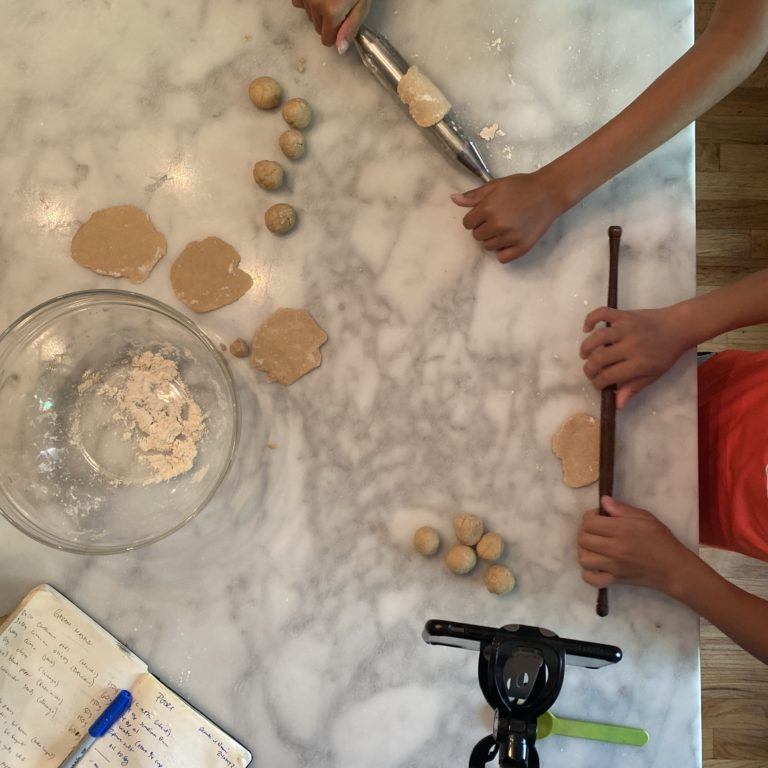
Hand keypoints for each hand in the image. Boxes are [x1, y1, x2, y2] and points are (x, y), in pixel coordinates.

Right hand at [291, 0, 370, 50]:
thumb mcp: (361, 5)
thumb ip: (351, 28)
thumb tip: (340, 49)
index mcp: (331, 12)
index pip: (327, 40)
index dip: (336, 33)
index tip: (343, 22)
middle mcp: (314, 5)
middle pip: (318, 29)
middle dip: (328, 22)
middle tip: (339, 5)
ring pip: (310, 17)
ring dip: (319, 11)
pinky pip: (300, 2)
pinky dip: (308, 1)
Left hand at [450, 169, 565, 262]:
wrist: (549, 193)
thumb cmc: (521, 186)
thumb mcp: (495, 186)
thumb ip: (474, 196)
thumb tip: (453, 199)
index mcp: (488, 209)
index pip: (467, 223)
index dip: (475, 217)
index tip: (487, 212)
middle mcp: (497, 225)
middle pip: (477, 236)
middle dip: (484, 228)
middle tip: (499, 218)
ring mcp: (510, 238)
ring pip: (488, 247)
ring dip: (493, 239)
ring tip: (506, 227)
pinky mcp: (521, 247)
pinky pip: (502, 258)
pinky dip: (503, 251)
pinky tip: (509, 240)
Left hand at [577, 496, 698, 596]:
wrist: (673, 568)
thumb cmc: (661, 540)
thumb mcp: (645, 517)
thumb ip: (621, 508)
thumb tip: (603, 501)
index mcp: (621, 530)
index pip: (589, 523)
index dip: (590, 517)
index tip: (599, 517)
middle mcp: (614, 549)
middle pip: (583, 539)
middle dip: (585, 532)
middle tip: (596, 530)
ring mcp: (613, 566)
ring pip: (583, 559)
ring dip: (585, 551)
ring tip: (595, 546)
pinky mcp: (615, 580)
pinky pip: (591, 579)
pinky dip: (589, 573)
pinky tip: (596, 565)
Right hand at [580, 304, 691, 407]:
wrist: (679, 326)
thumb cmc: (666, 353)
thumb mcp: (654, 374)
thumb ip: (634, 387)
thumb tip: (617, 404)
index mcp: (638, 363)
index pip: (609, 376)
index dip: (598, 383)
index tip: (597, 383)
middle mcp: (630, 345)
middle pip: (599, 359)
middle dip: (589, 369)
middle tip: (590, 371)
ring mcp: (625, 328)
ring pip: (597, 338)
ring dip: (585, 348)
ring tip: (584, 355)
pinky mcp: (623, 314)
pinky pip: (601, 313)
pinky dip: (590, 319)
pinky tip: (587, 329)